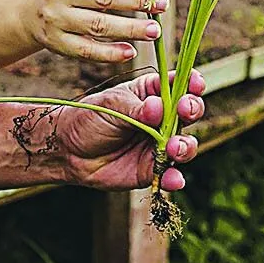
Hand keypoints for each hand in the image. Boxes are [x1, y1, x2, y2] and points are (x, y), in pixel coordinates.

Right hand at [26, 0, 166, 63]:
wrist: (27, 11)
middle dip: (139, 0)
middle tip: (163, 4)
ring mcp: (56, 18)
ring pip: (99, 26)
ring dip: (131, 29)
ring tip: (155, 30)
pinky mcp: (57, 43)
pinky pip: (88, 50)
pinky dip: (111, 53)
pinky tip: (130, 51)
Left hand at [48, 70, 205, 189]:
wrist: (68, 151)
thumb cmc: (90, 118)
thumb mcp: (111, 106)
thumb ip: (136, 109)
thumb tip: (158, 108)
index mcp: (153, 93)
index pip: (179, 85)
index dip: (192, 83)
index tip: (195, 84)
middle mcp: (162, 118)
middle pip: (189, 113)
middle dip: (193, 110)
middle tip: (186, 111)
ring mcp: (160, 144)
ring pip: (185, 144)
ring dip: (185, 146)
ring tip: (175, 148)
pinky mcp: (152, 169)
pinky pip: (170, 174)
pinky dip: (174, 178)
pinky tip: (174, 179)